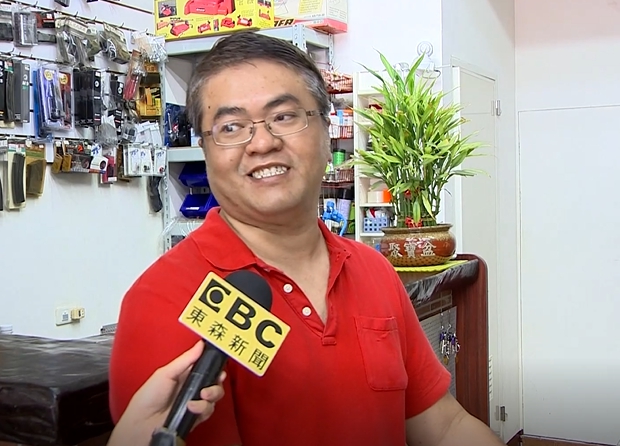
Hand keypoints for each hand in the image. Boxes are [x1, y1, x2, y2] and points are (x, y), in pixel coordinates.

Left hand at [107, 340, 225, 445]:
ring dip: (212, 394)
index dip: (214, 366)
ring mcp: (195, 402)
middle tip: (214, 381)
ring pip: (214, 396)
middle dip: (217, 382)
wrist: (142, 422)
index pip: (206, 368)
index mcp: (185, 375)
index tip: (219, 364)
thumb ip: (186, 359)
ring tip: (202, 395)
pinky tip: (192, 407)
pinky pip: (208, 410)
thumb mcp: (166, 373)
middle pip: (214, 382)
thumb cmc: (148, 396)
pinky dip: (203, 408)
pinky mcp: (196, 416)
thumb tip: (200, 345)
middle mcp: (192, 388)